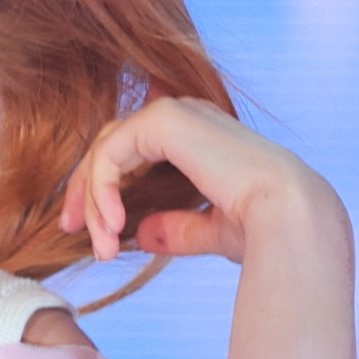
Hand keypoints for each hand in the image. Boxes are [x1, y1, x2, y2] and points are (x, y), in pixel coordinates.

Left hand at [57, 95, 335, 265]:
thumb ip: (174, 228)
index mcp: (198, 136)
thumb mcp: (207, 229)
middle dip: (84, 190)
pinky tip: (110, 225)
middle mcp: (187, 116)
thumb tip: (141, 236)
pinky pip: (111, 153)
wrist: (287, 219)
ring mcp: (176, 112)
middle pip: (110, 145)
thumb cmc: (262, 229)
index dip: (101, 188)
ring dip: (93, 200)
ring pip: (105, 150)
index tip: (90, 232)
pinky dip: (102, 189)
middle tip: (70, 230)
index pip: (130, 151)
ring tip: (99, 245)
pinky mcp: (165, 120)